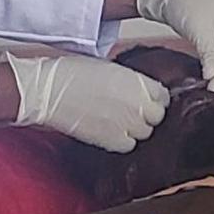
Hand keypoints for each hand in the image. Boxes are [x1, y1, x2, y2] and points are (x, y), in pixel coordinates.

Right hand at [4, 53, 166, 152]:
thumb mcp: (110, 67)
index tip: (145, 99)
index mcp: (139, 82)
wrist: (49, 90)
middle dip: (147, 114)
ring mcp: (128, 124)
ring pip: (145, 133)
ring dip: (135, 128)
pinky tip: (110, 132)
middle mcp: (139, 104)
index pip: (164, 95)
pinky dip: (123, 141)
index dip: (154, 98)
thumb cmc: (72, 72)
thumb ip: (131, 81)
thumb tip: (139, 89)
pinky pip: (129, 145)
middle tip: (129, 111)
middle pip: (158, 116)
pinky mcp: (113, 140)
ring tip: (117, 121)